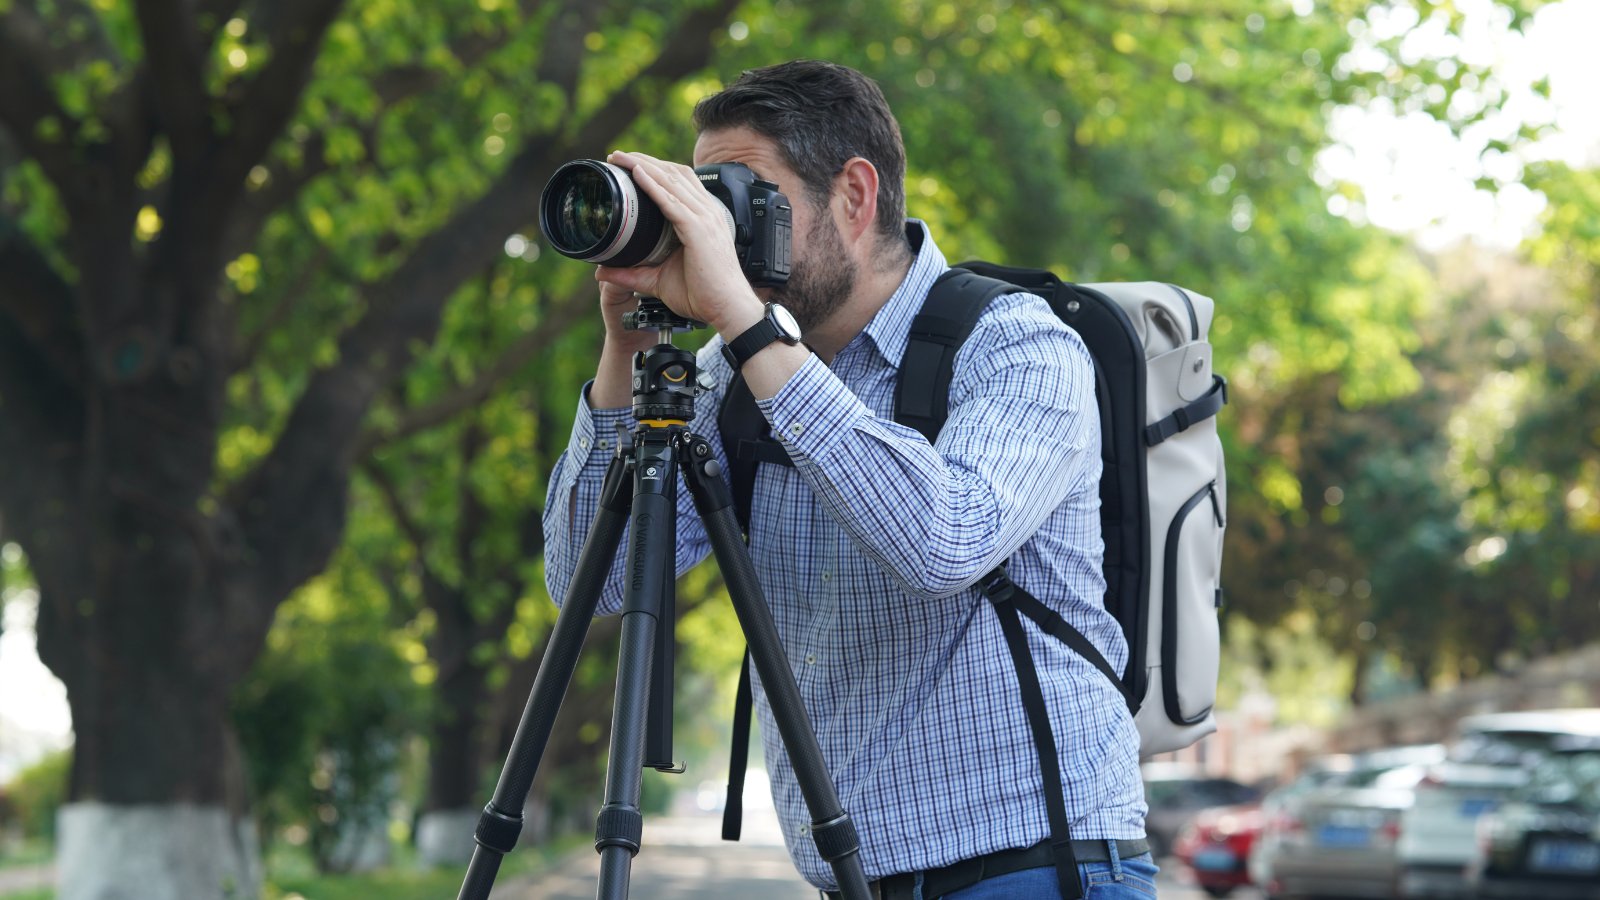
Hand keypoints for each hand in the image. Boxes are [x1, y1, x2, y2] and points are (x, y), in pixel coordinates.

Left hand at [594, 151, 763, 337]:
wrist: (727, 309)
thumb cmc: (703, 295)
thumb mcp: (659, 280)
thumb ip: (631, 273)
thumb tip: (601, 272)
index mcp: (704, 219)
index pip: (680, 182)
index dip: (655, 169)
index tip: (629, 165)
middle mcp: (707, 213)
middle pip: (674, 174)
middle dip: (644, 160)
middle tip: (617, 155)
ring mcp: (705, 219)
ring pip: (671, 181)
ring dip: (644, 165)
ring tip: (620, 157)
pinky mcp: (698, 230)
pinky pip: (671, 201)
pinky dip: (652, 185)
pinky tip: (636, 175)